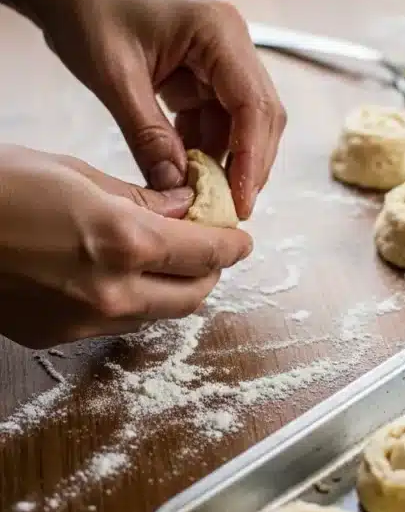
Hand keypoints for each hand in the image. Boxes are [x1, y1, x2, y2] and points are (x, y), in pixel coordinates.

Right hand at [0, 146, 251, 347]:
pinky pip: (117, 323)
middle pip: (194, 296)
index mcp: (124, 243)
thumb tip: (181, 208)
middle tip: (209, 246)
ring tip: (165, 258)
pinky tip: (118, 274)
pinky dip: (133, 301)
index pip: (208, 254)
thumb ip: (139, 199)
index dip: (232, 244)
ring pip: (157, 315)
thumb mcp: (75, 174)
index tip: (240, 237)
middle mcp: (112, 293)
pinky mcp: (56, 337)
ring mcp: (83, 323)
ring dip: (173, 289)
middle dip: (210, 272)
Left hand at [33, 0, 285, 218]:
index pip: (253, 104)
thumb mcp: (114, 77)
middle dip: (248, 164)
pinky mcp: (202, 71)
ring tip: (204, 198)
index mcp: (219, 31)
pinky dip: (203, 148)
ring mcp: (219, 57)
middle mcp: (230, 42)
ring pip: (240, 121)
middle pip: (259, 115)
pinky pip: (214, 118)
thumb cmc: (87, 9)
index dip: (252, 158)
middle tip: (229, 209)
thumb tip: (176, 189)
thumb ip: (148, 135)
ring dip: (225, 159)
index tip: (241, 201)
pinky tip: (186, 173)